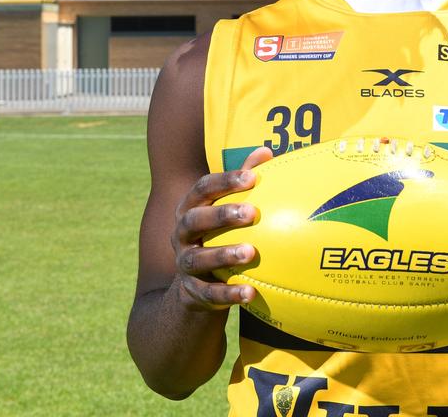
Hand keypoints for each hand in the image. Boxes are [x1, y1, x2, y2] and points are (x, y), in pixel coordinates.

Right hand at [171, 146, 272, 310]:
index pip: (203, 189)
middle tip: (251, 213)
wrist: (193, 287)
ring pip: (198, 258)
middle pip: (194, 220)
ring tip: (251, 253)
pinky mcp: (191, 292)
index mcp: (190, 209)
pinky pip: (207, 294)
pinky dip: (228, 294)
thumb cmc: (218, 236)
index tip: (252, 177)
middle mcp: (181, 234)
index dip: (225, 181)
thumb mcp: (226, 209)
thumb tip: (267, 152)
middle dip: (221, 215)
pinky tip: (250, 293)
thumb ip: (243, 181)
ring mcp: (184, 263)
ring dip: (224, 255)